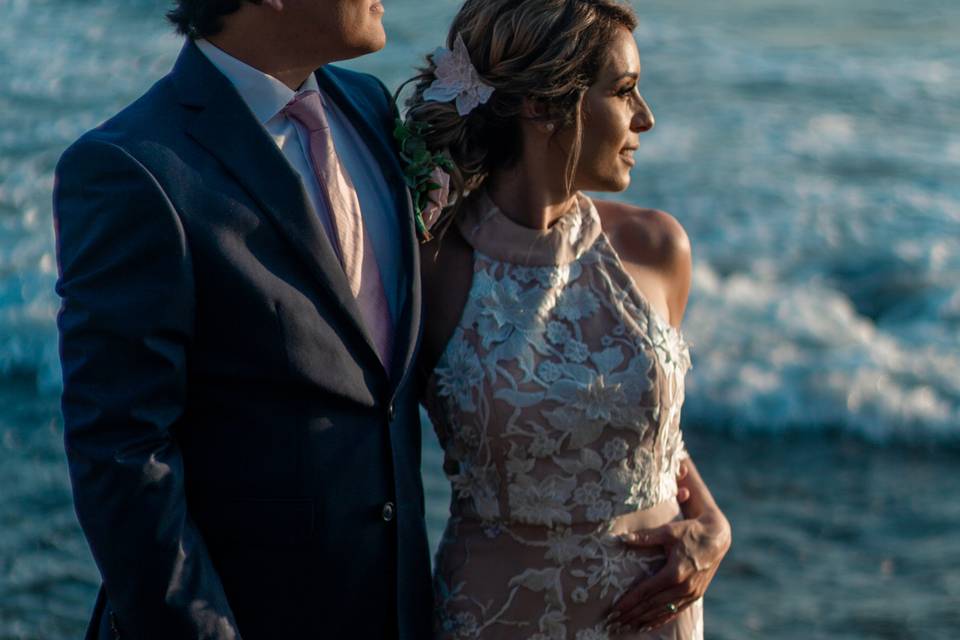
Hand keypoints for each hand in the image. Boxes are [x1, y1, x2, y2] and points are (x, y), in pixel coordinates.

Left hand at [608, 472, 730, 631]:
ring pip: (663, 611)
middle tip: (614, 621)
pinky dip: (660, 619)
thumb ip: (645, 537)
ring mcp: (691, 593)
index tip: (614, 609)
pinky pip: (675, 611)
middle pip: (652, 605)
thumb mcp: (668, 531)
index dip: (629, 601)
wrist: (716, 537)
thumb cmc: (690, 532)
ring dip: (644, 620)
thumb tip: (622, 538)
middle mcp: (684, 587)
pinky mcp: (695, 595)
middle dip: (632, 614)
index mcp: (675, 572)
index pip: (646, 591)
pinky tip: (647, 625)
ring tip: (626, 625)